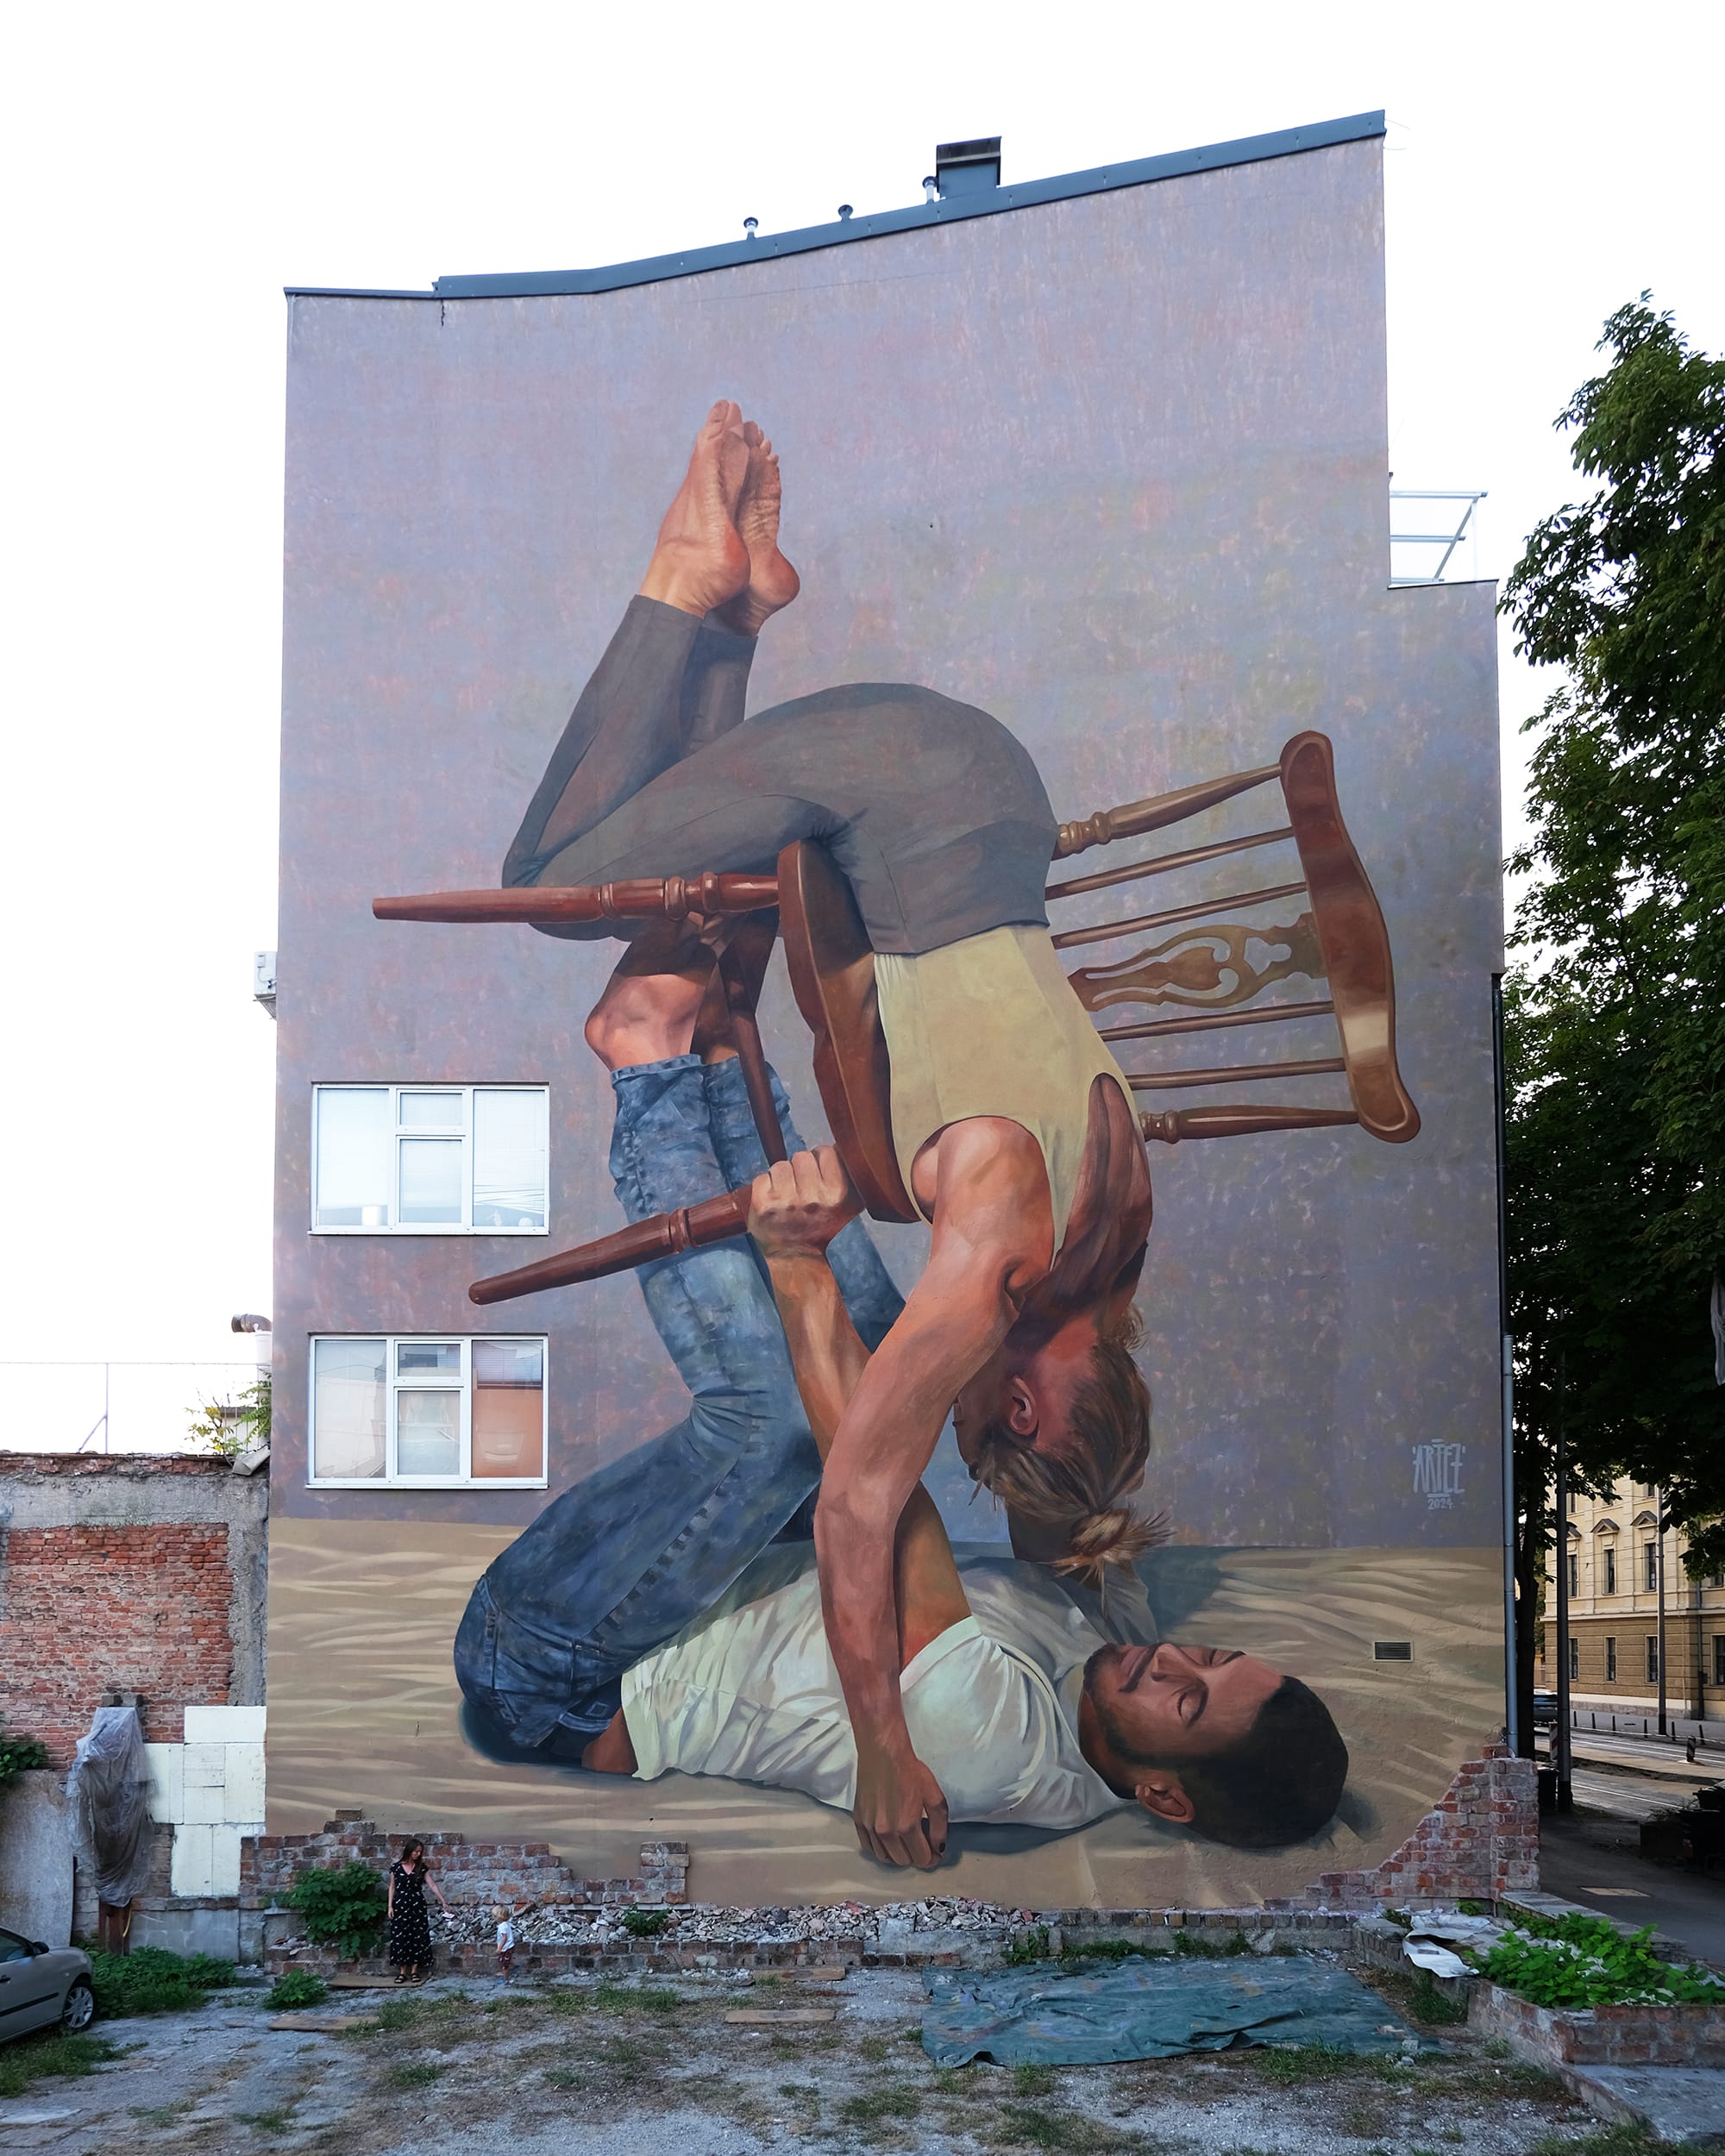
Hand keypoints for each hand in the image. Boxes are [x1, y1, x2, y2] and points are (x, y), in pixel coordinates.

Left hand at [748, 1147, 861, 1259]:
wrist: (798, 1259)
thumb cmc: (823, 1228)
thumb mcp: (848, 1204)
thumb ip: (848, 1174)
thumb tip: (842, 1142)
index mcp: (838, 1194)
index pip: (825, 1152)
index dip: (820, 1162)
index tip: (819, 1178)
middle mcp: (813, 1198)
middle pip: (801, 1156)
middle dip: (800, 1169)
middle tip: (802, 1190)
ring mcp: (786, 1202)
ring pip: (780, 1165)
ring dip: (782, 1177)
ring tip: (787, 1197)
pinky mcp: (762, 1205)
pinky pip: (762, 1177)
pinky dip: (766, 1187)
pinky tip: (774, 1203)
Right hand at [852, 1743, 948, 1868]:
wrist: (883, 1753)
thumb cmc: (910, 1771)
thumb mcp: (935, 1797)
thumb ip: (939, 1827)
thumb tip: (938, 1848)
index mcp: (907, 1826)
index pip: (921, 1859)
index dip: (931, 1858)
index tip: (934, 1852)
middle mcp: (886, 1831)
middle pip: (903, 1861)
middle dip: (916, 1856)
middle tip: (921, 1843)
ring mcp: (870, 1827)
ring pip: (885, 1857)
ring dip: (898, 1854)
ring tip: (905, 1841)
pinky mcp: (858, 1820)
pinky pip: (868, 1847)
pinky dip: (880, 1848)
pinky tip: (888, 1838)